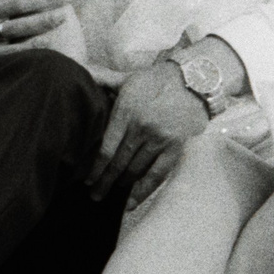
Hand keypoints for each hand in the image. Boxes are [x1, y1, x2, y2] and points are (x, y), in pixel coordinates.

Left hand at [86, 59, 209, 209]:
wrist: (192, 81)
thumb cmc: (155, 81)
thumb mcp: (126, 78)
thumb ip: (102, 78)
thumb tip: (81, 71)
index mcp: (126, 112)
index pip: (106, 148)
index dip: (95, 168)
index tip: (87, 180)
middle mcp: (141, 128)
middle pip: (118, 163)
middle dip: (104, 182)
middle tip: (95, 195)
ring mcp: (160, 139)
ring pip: (135, 170)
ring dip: (121, 185)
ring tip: (110, 193)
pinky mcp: (175, 148)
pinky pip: (157, 175)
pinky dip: (143, 191)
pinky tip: (132, 202)